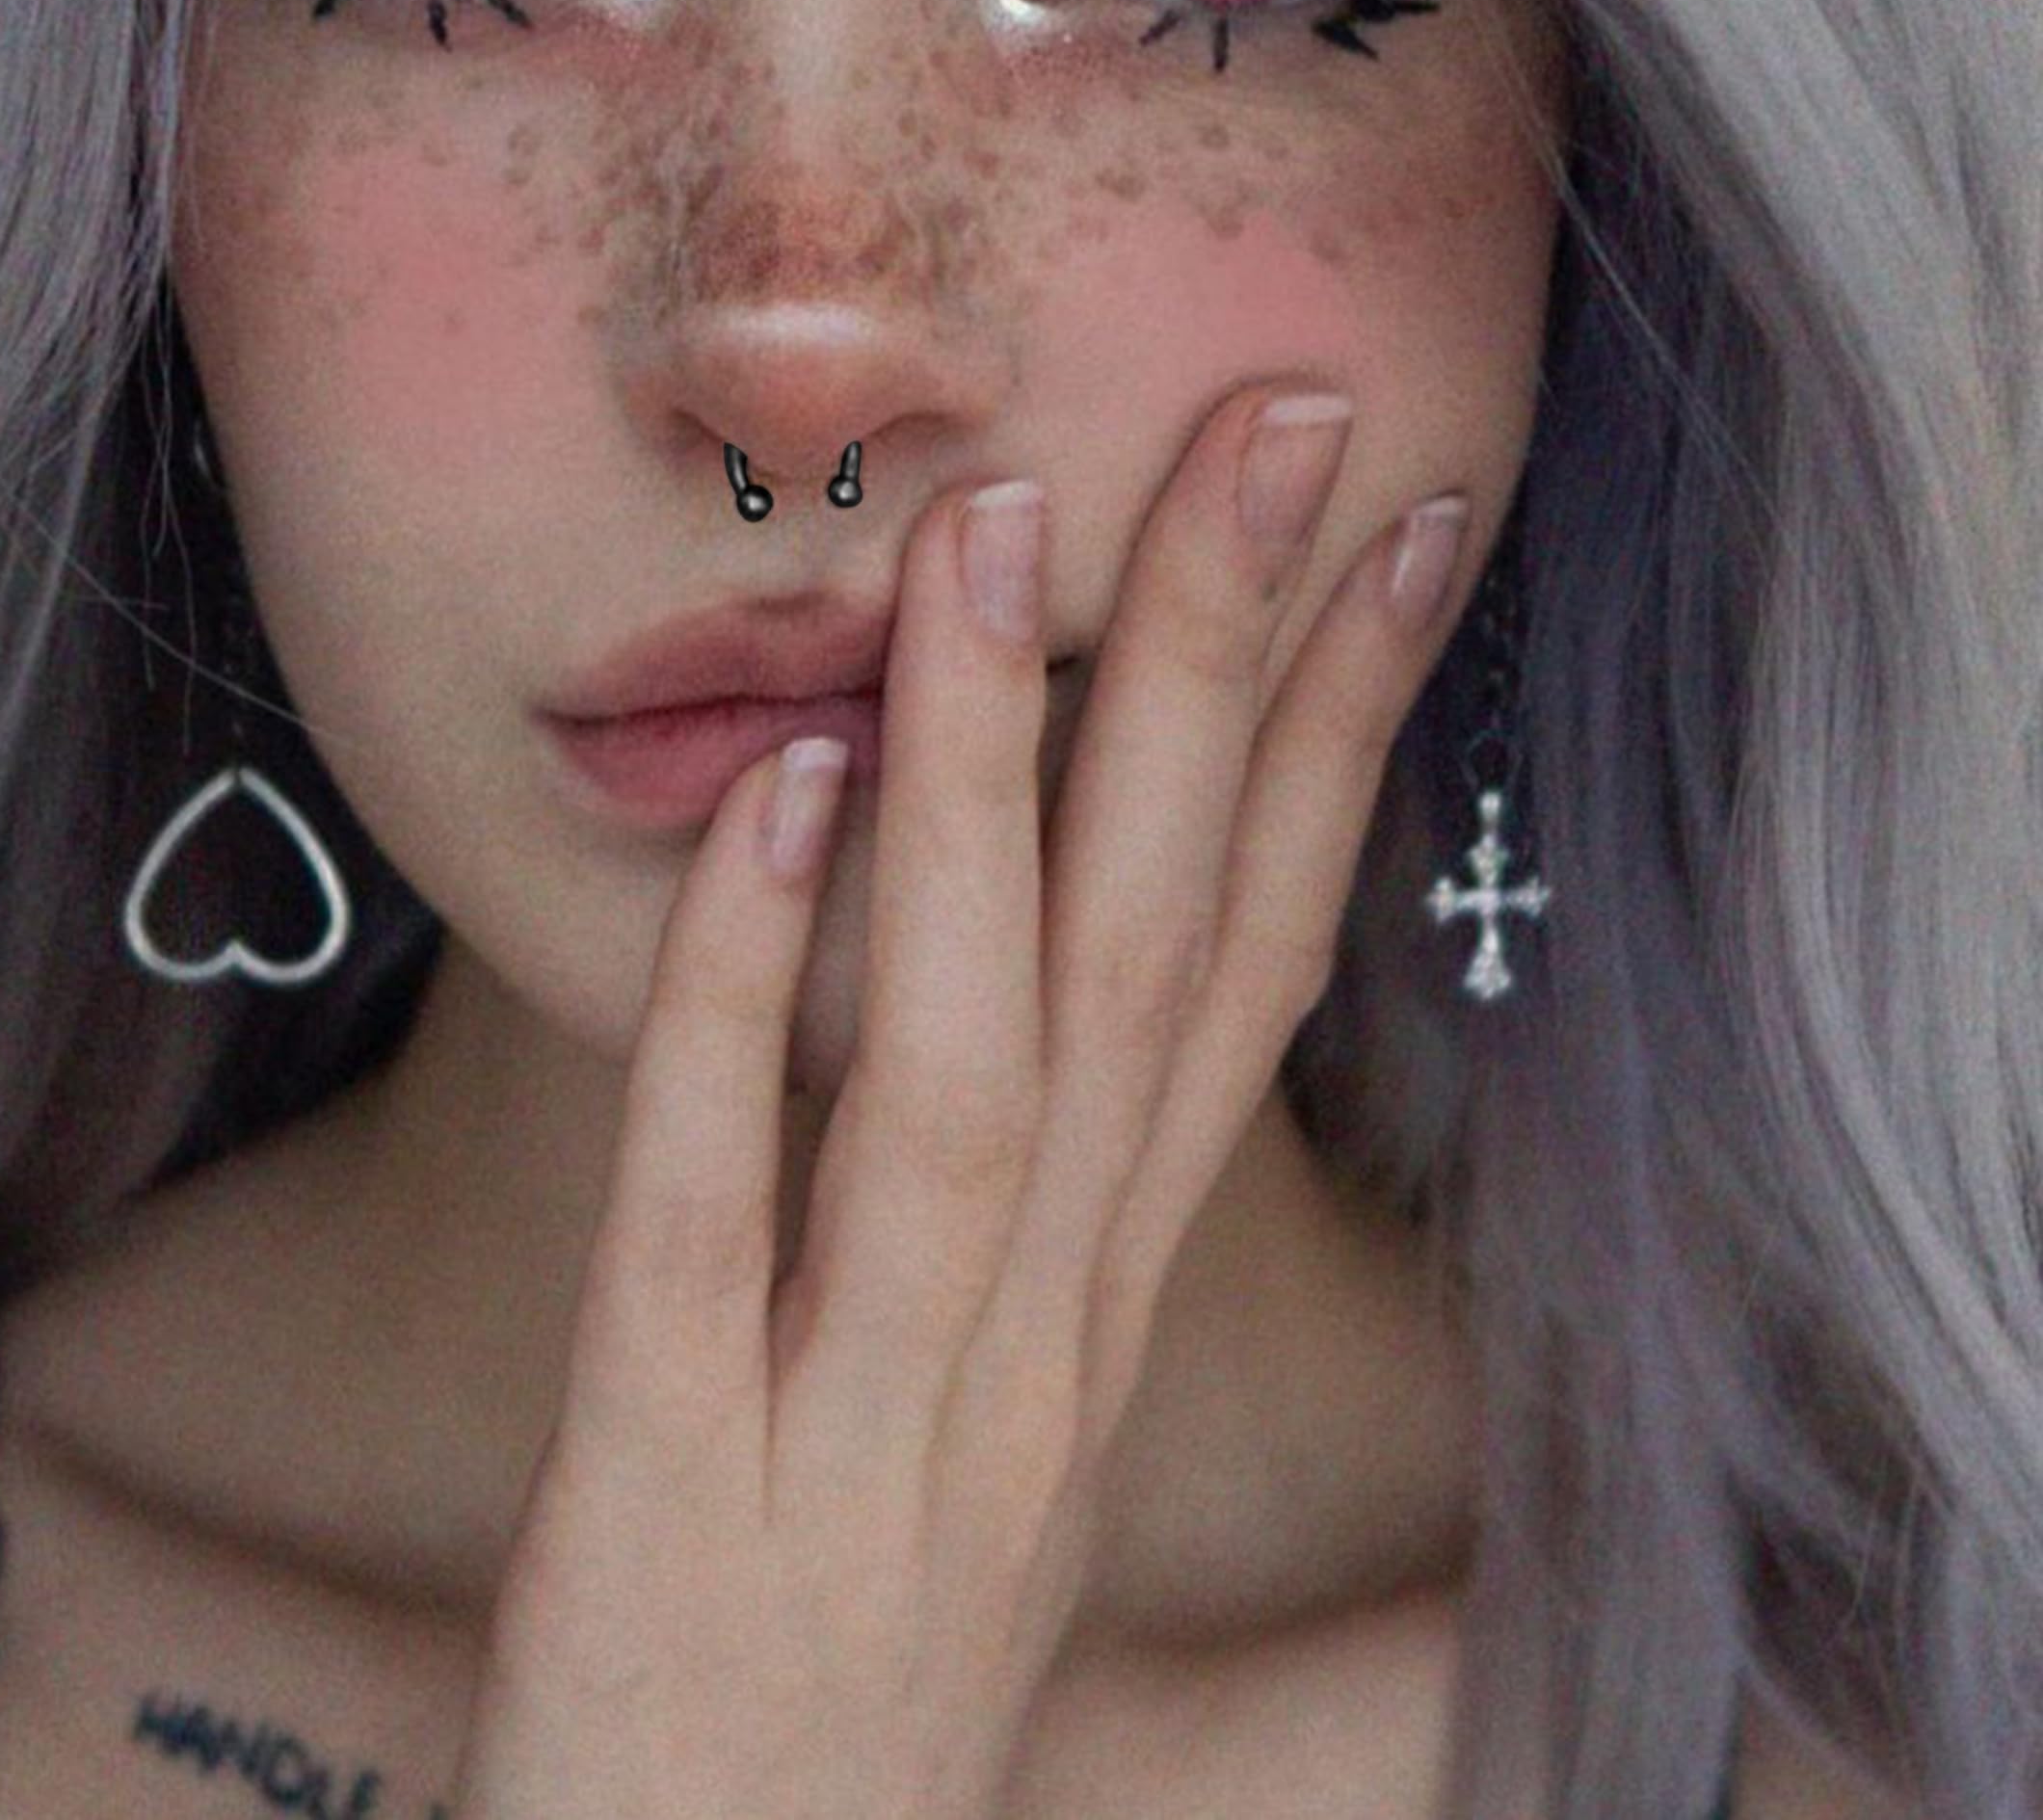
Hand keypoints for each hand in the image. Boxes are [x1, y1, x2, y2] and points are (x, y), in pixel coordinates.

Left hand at [441, 381, 1470, 1819]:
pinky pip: (716, 1204)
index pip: (1249, 975)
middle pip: (1151, 968)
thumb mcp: (979, 1400)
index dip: (1338, 742)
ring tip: (1000, 546)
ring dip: (996, 792)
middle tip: (1270, 428)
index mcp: (1101, 1304)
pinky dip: (748, 993)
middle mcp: (1033, 1343)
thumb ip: (1012, 1184)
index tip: (1391, 530)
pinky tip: (778, 799)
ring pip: (964, 1063)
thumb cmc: (845, 1631)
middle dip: (1220, 683)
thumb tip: (1018, 932)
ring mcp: (867, 1420)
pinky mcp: (669, 1484)